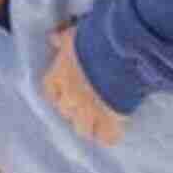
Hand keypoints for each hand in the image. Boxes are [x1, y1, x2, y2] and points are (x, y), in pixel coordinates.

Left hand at [42, 24, 126, 145]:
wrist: (121, 50)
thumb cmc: (96, 37)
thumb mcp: (75, 34)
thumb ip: (63, 38)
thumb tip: (51, 37)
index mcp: (60, 75)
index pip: (50, 92)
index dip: (57, 94)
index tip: (64, 94)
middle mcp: (71, 96)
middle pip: (66, 112)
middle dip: (73, 110)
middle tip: (85, 105)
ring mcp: (89, 111)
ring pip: (82, 129)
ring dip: (88, 125)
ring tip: (98, 122)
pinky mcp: (110, 120)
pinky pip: (106, 138)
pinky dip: (109, 136)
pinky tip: (114, 131)